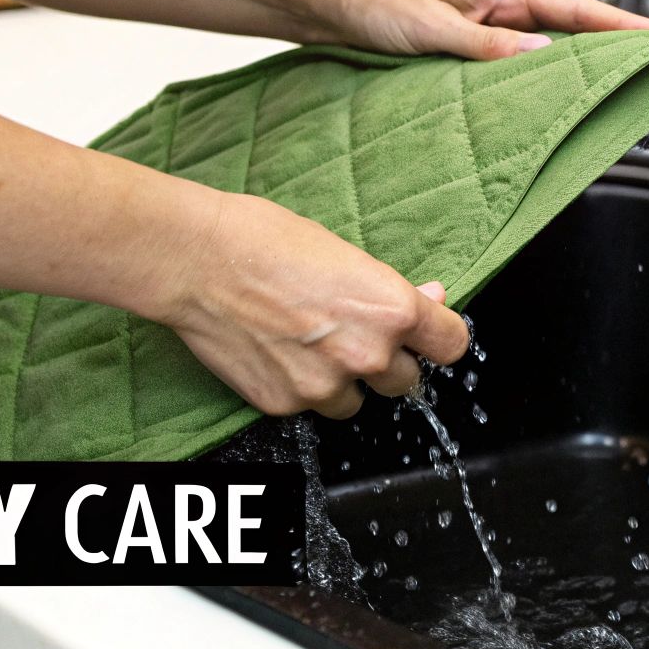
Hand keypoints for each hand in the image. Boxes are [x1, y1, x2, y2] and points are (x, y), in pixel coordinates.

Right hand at [154, 191, 470, 418]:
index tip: (430, 337)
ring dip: (343, 381)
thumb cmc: (266, 241)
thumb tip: (431, 299)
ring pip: (357, 402)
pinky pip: (310, 406)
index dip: (439, 339)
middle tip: (351, 334)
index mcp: (392, 310)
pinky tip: (276, 352)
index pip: (453, 346)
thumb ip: (391, 290)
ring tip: (308, 343)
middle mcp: (367, 355)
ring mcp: (325, 386)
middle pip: (407, 381)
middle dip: (386, 361)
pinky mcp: (286, 404)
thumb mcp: (346, 254)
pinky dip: (300, 387)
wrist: (196, 260)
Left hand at [323, 0, 648, 59]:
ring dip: (581, 61)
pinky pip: (523, 56)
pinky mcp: (475, 40)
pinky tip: (559, 90)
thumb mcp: (431, 29)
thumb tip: (539, 54)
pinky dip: (547, 71)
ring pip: (550, 43)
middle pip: (572, 26)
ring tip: (621, 82)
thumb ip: (485, 45)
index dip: (618, 25)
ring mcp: (490, 21)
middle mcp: (501, 2)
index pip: (574, 8)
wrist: (335, 5)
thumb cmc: (375, 6)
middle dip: (613, 43)